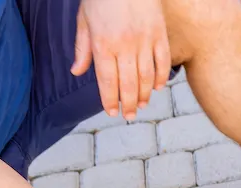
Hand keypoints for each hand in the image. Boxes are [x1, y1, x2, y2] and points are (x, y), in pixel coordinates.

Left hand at [71, 0, 172, 120]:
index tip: (112, 112)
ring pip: (146, 76)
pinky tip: (158, 87)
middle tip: (129, 116)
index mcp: (103, 44)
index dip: (109, 100)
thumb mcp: (84, 19)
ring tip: (141, 105)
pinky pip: (163, 61)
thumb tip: (77, 72)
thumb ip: (82, 47)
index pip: (106, 80)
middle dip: (127, 104)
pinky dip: (162, 77)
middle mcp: (124, 46)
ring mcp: (144, 40)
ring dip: (144, 94)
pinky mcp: (159, 33)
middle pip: (127, 84)